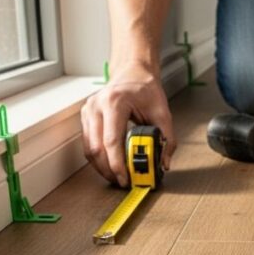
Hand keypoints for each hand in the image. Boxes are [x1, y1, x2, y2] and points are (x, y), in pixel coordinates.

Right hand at [81, 69, 175, 186]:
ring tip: (117, 176)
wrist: (132, 73)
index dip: (117, 164)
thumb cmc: (145, 88)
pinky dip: (98, 158)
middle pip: (96, 148)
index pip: (111, 141)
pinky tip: (109, 165)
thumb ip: (167, 138)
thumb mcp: (162, 112)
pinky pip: (88, 144)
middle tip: (122, 181)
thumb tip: (164, 162)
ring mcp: (88, 111)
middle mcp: (97, 106)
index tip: (125, 178)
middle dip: (108, 170)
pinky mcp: (86, 117)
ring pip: (88, 149)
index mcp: (114, 102)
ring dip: (102, 167)